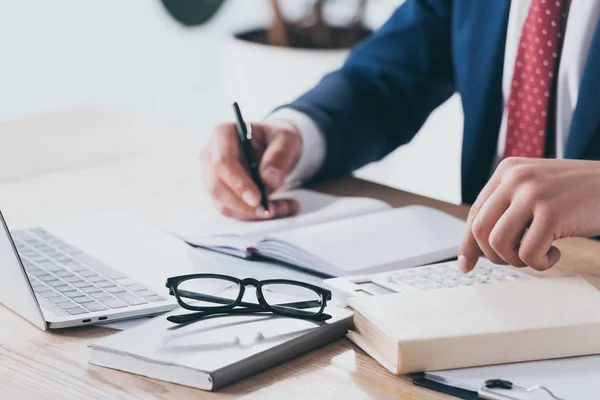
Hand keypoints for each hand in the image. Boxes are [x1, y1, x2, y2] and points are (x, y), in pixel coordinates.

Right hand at [200, 121, 301, 219]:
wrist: (274, 148)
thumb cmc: (276, 139)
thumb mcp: (286, 139)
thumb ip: (279, 156)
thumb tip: (269, 179)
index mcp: (223, 134)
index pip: (223, 163)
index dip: (238, 183)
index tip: (257, 199)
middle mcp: (210, 155)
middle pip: (217, 187)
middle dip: (244, 205)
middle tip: (270, 211)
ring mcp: (211, 177)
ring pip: (223, 204)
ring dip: (252, 213)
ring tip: (285, 207)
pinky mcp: (219, 194)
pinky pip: (232, 211)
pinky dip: (254, 216)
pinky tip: (279, 209)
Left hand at [459, 158, 599, 272]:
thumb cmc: (579, 194)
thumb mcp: (536, 190)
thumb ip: (508, 208)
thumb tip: (476, 249)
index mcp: (508, 170)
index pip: (475, 212)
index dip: (468, 243)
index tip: (467, 265)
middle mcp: (515, 177)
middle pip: (480, 230)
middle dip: (495, 255)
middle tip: (516, 259)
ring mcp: (533, 193)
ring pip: (498, 244)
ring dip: (517, 260)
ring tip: (538, 254)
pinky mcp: (551, 212)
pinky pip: (527, 253)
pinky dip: (539, 263)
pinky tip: (556, 253)